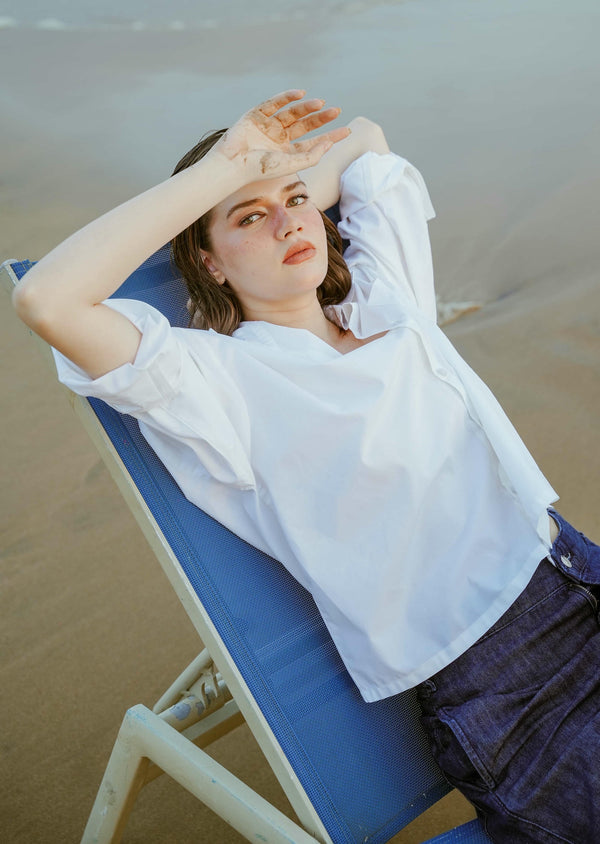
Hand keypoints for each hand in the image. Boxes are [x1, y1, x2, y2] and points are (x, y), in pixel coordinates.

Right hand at [212, 89, 350, 180]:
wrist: (233, 164)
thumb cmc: (260, 169)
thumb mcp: (291, 165)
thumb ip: (311, 157)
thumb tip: (329, 145)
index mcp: (288, 153)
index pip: (313, 142)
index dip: (330, 136)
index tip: (347, 130)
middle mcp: (279, 139)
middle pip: (305, 125)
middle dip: (321, 118)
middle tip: (337, 111)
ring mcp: (268, 126)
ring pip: (292, 113)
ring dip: (306, 107)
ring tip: (321, 104)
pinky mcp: (256, 115)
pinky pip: (274, 103)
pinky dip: (287, 97)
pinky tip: (300, 94)